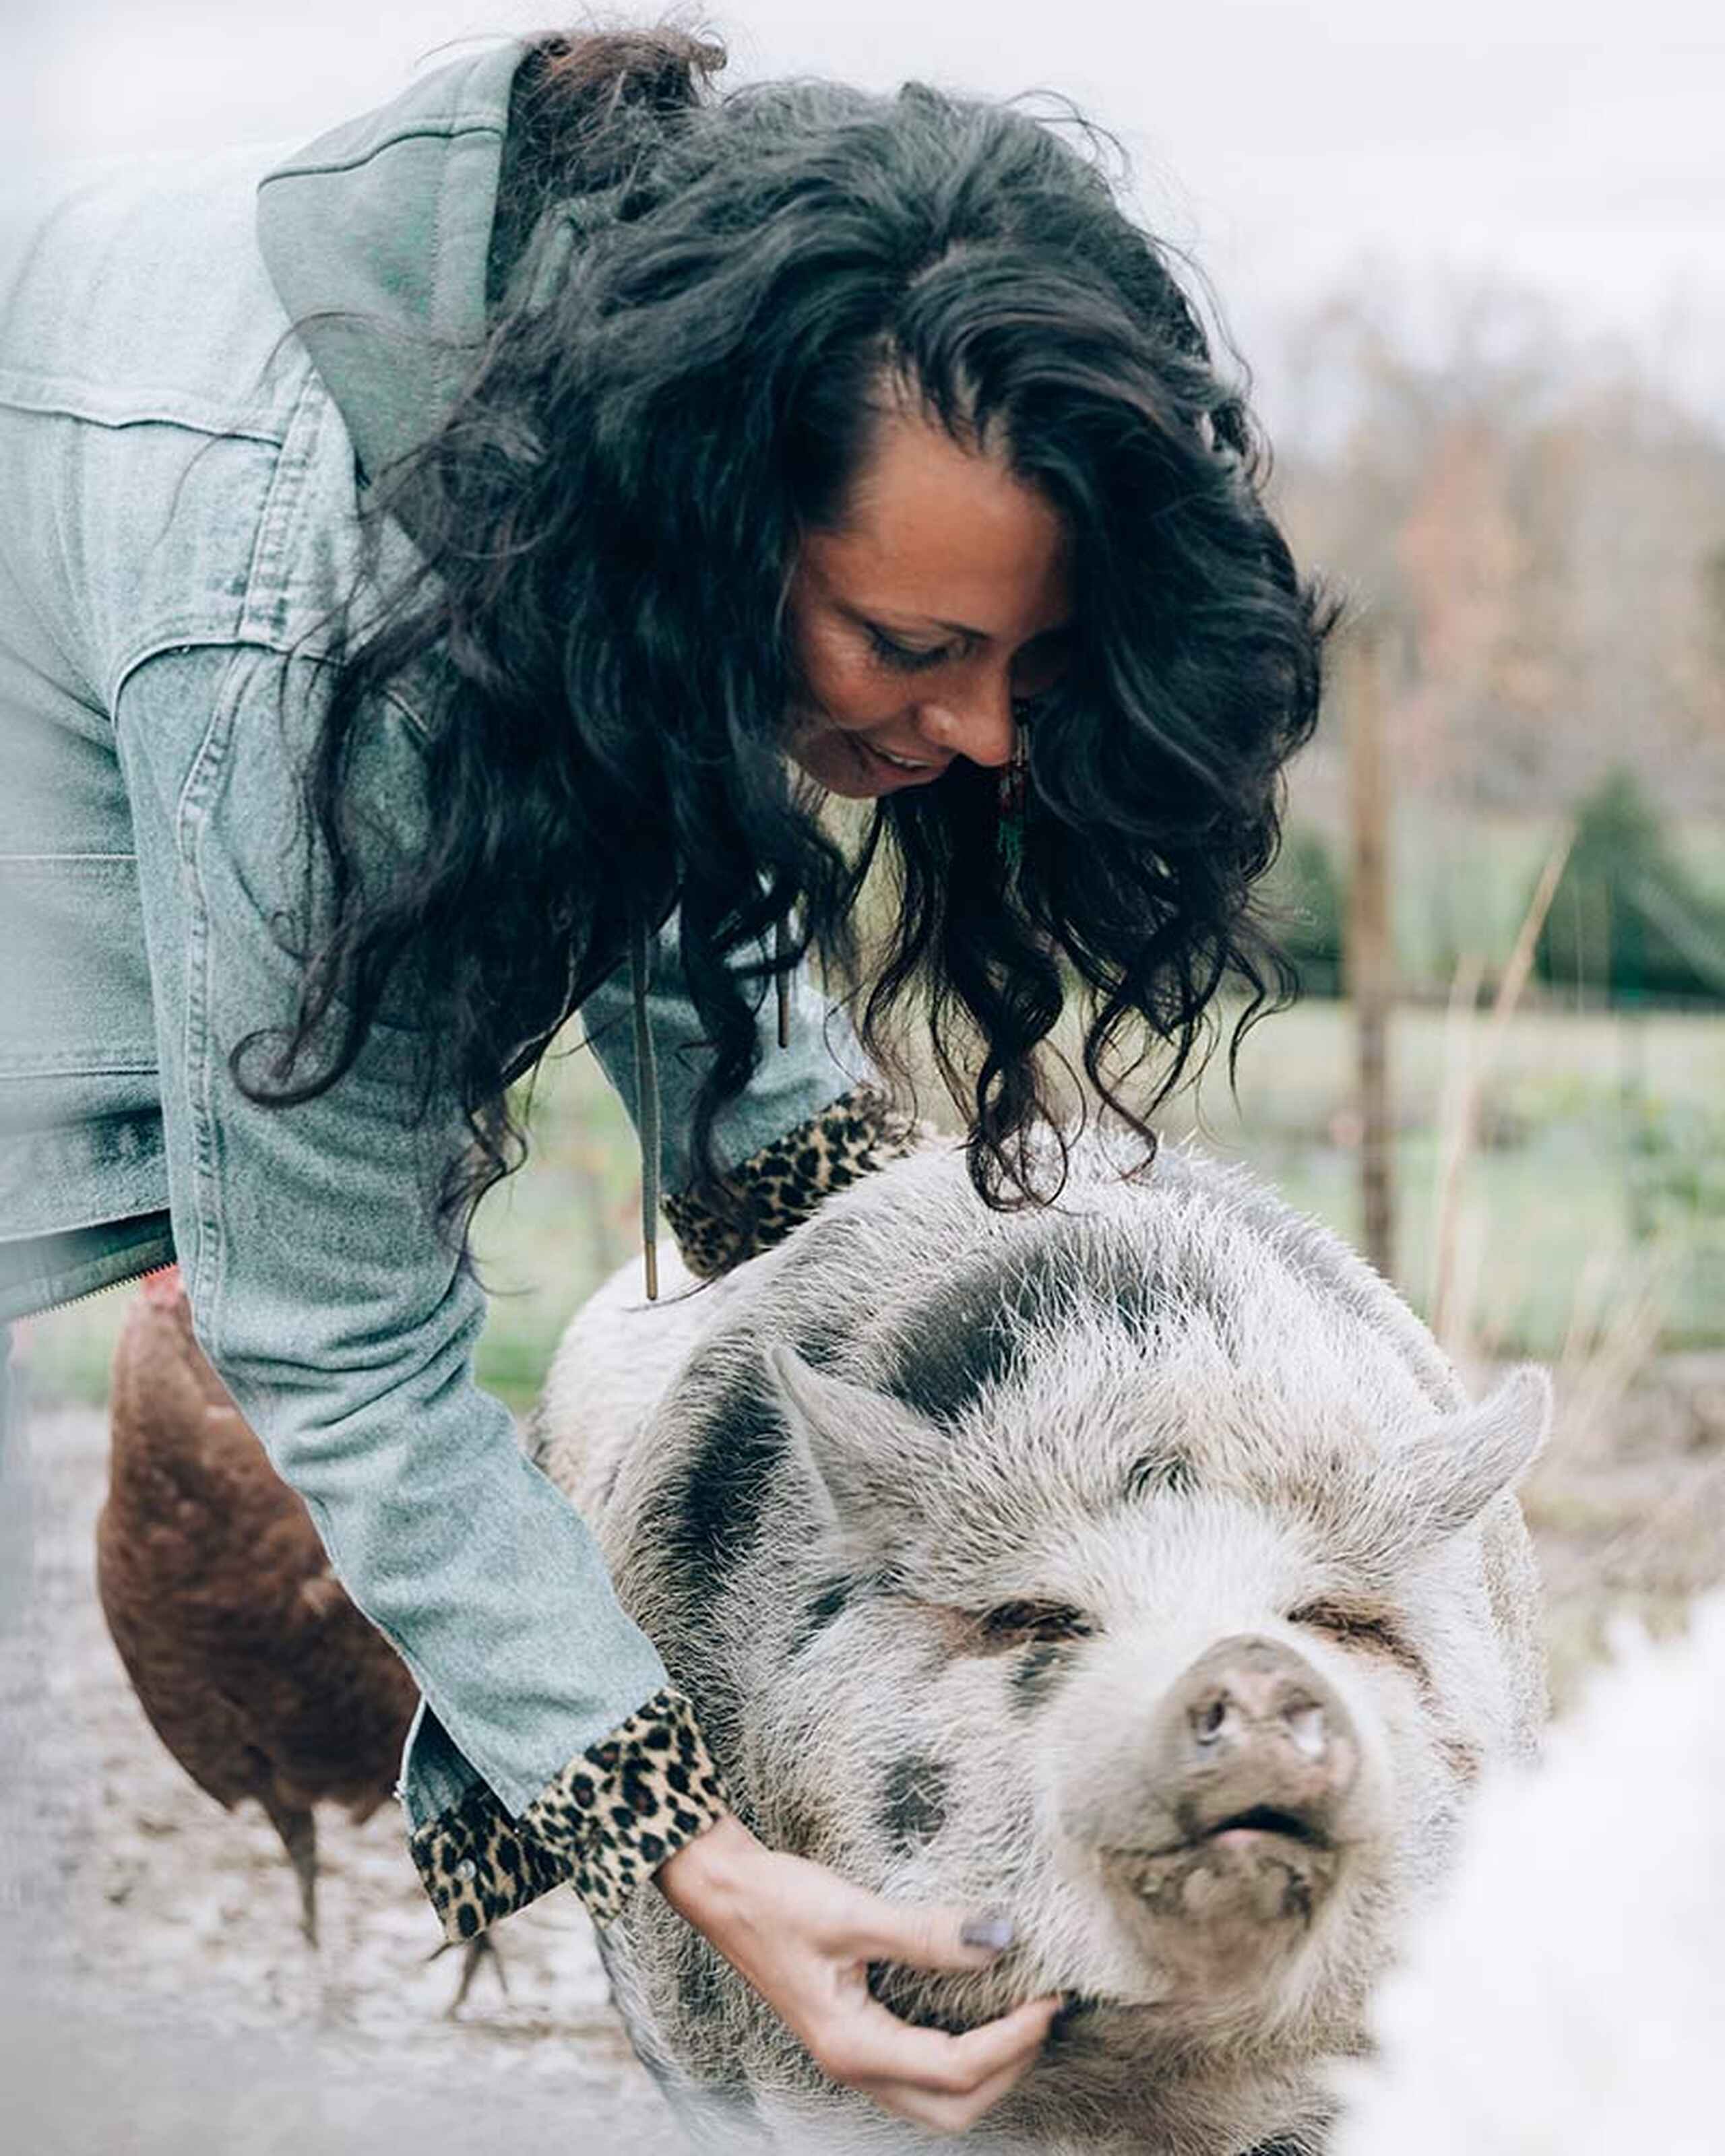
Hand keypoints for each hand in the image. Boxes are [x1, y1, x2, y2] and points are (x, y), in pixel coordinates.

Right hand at [657, 1812, 1060, 2135]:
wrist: (724, 1890)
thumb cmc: (777, 1900)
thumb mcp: (853, 1913)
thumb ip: (926, 1934)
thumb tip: (1000, 1940)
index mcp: (852, 2046)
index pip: (955, 2069)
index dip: (1012, 2039)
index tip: (1050, 1999)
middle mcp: (853, 2064)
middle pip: (951, 2108)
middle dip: (1007, 2071)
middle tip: (1043, 2016)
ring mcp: (851, 2054)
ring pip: (935, 2097)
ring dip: (987, 2069)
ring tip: (1022, 2017)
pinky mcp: (853, 2033)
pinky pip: (919, 2069)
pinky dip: (960, 2055)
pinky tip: (978, 2012)